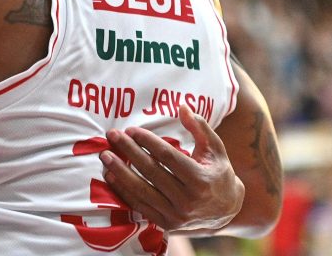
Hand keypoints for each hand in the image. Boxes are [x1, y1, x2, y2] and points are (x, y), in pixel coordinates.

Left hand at [100, 104, 244, 232]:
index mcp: (201, 179)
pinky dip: (123, 191)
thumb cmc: (218, 173)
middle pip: (151, 171)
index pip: (167, 156)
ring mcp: (176, 215)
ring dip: (120, 172)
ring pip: (142, 190)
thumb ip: (200, 127)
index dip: (147, 141)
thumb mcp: (215, 149)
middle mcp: (188, 200)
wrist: (226, 211)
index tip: (131, 130)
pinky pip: (140, 206)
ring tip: (105, 155)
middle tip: (112, 136)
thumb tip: (182, 106)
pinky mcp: (166, 224)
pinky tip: (111, 176)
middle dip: (129, 151)